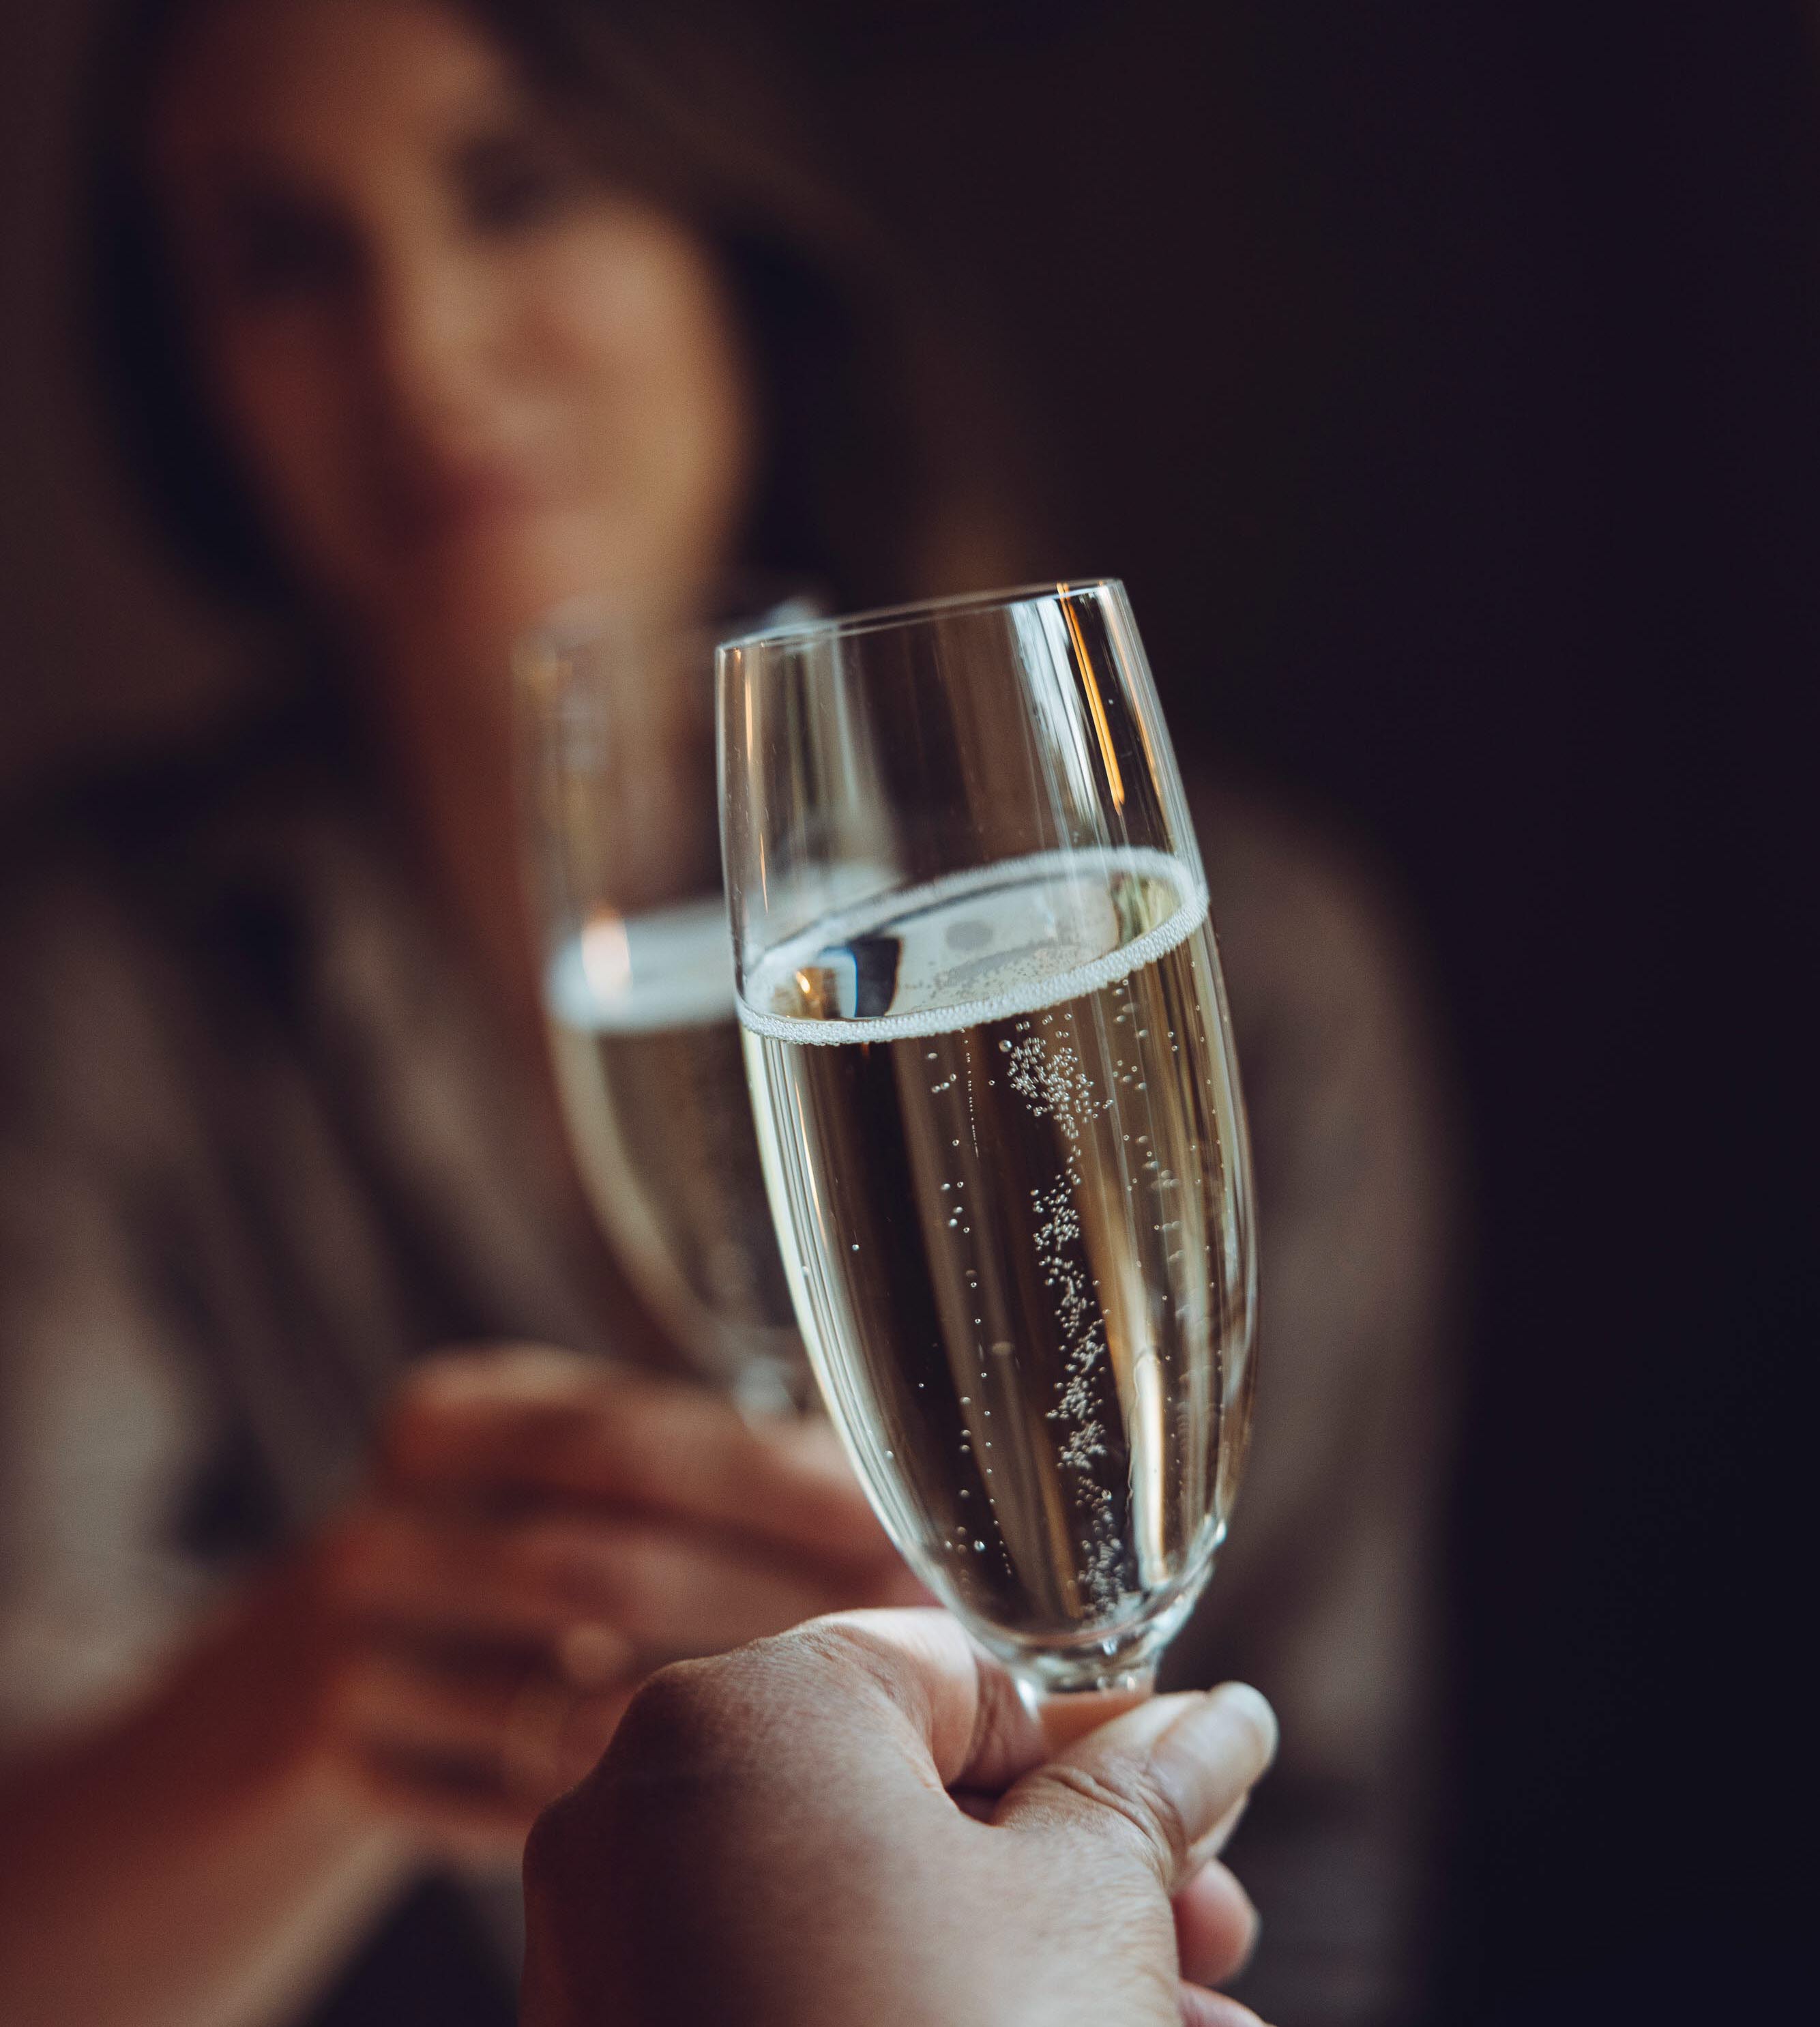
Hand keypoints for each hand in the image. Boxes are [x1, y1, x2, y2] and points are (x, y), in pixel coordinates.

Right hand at [279, 1346, 918, 1854]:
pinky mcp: (335, 1765)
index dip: (770, 1485)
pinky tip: (705, 1807)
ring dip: (708, 1717)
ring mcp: (342, 1649)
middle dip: (765, 1604)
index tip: (884, 1524)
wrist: (293, 1683)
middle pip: (601, 1565)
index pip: (629, 1441)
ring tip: (832, 1728)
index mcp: (451, 1417)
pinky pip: (504, 1799)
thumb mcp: (547, 1483)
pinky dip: (612, 1802)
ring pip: (559, 1697)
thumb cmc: (481, 1559)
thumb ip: (684, 1471)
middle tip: (887, 1638)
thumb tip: (875, 1495)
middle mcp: (382, 1518)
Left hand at [521, 1608, 1279, 2026]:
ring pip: (870, 1916)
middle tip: (1210, 1930)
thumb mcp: (1091, 1908)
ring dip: (1035, 1963)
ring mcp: (612, 1951)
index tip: (1198, 1805)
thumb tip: (1219, 1722)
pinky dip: (917, 2018)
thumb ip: (1146, 1789)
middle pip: (917, 1800)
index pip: (955, 1671)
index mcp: (743, 1714)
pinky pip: (796, 2000)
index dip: (1095, 1742)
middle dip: (1086, 1872)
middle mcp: (642, 1811)